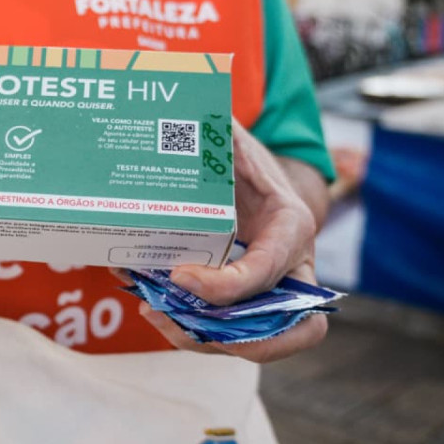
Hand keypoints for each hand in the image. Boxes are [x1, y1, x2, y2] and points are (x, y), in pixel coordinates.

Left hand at [123, 123, 328, 362]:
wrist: (246, 170)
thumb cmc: (238, 151)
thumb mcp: (227, 134)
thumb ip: (210, 127)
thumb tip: (176, 104)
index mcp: (291, 224)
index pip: (268, 271)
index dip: (225, 285)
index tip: (178, 274)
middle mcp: (292, 265)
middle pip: (285, 329)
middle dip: (230, 337)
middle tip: (171, 317)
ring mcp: (272, 289)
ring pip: (254, 339)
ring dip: (200, 337)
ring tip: (151, 311)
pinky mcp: (246, 301)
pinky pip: (229, 330)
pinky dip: (191, 328)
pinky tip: (152, 305)